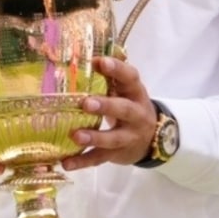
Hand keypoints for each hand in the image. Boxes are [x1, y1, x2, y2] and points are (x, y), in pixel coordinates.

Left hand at [59, 56, 158, 170]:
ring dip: (95, 137)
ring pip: (113, 137)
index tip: (99, 61)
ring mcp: (128, 136)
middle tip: (86, 102)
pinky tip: (66, 163)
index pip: (131, 78)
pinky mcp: (117, 154)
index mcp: (136, 93)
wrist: (152, 139)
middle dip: (106, 106)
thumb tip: (91, 54)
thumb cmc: (130, 107)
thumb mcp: (126, 91)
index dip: (117, 69)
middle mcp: (136, 114)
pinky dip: (83, 161)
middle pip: (124, 109)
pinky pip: (100, 158)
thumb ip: (112, 76)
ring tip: (75, 135)